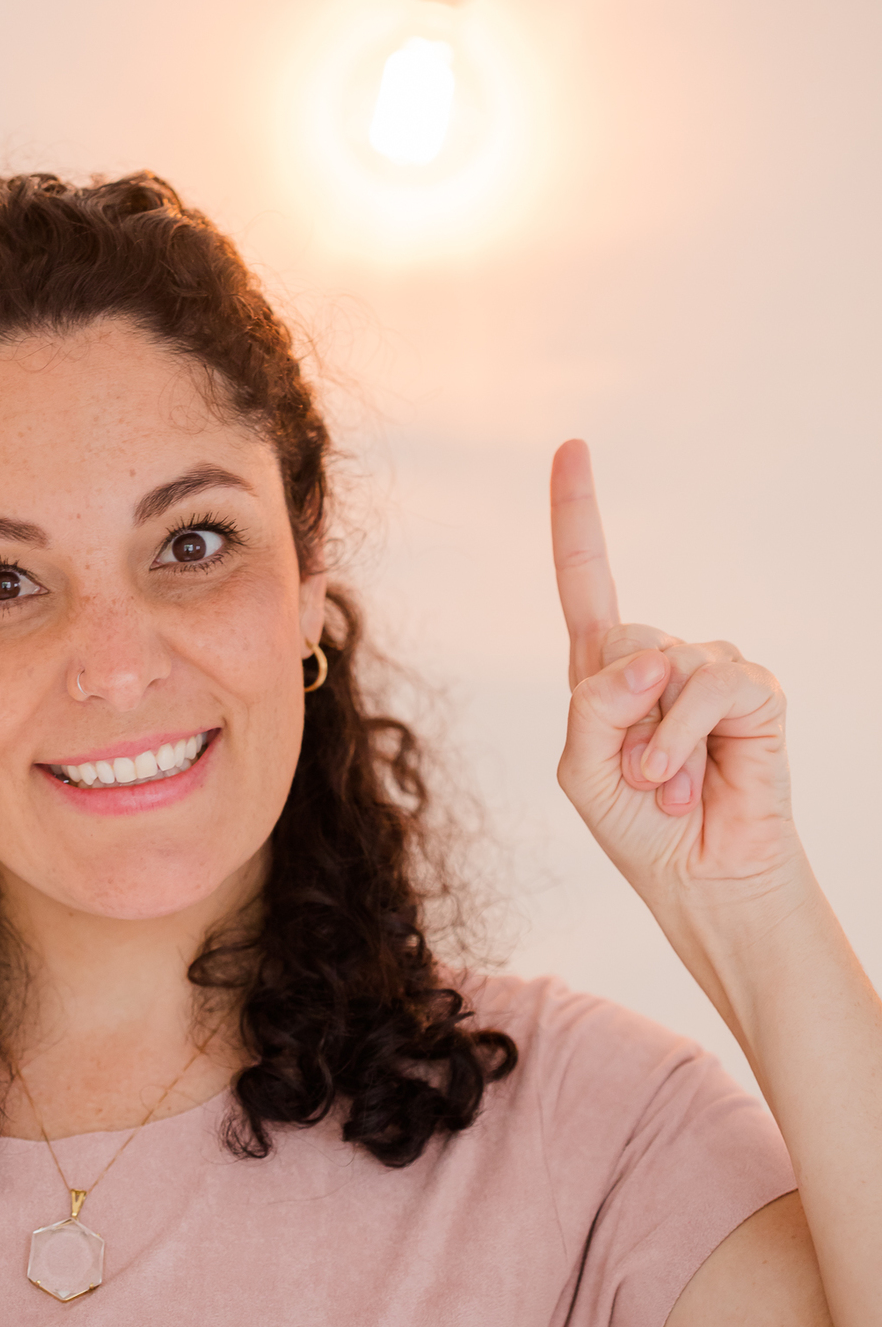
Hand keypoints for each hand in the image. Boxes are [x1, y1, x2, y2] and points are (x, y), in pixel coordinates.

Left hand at [551, 440, 799, 927]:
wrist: (703, 880)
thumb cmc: (640, 827)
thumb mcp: (583, 769)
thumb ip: (593, 705)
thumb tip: (652, 654)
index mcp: (605, 669)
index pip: (586, 578)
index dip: (578, 514)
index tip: (573, 445)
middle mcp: (658, 659)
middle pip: (621, 636)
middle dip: (620, 710)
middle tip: (637, 773)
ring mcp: (709, 671)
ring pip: (665, 664)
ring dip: (654, 743)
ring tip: (665, 787)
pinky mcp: (753, 692)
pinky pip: (709, 685)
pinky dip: (685, 738)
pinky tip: (689, 782)